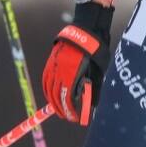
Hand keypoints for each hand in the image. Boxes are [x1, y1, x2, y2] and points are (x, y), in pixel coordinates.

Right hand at [42, 1, 113, 124]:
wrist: (88, 28)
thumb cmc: (97, 50)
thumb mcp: (99, 71)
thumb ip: (94, 88)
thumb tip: (92, 106)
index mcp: (73, 73)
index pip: (68, 98)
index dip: (71, 111)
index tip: (76, 118)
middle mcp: (61, 70)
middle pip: (56, 95)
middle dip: (62, 109)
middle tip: (68, 117)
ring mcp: (54, 65)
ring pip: (49, 88)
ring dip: (53, 101)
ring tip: (59, 109)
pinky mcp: (52, 60)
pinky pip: (46, 78)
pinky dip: (47, 89)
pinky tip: (50, 95)